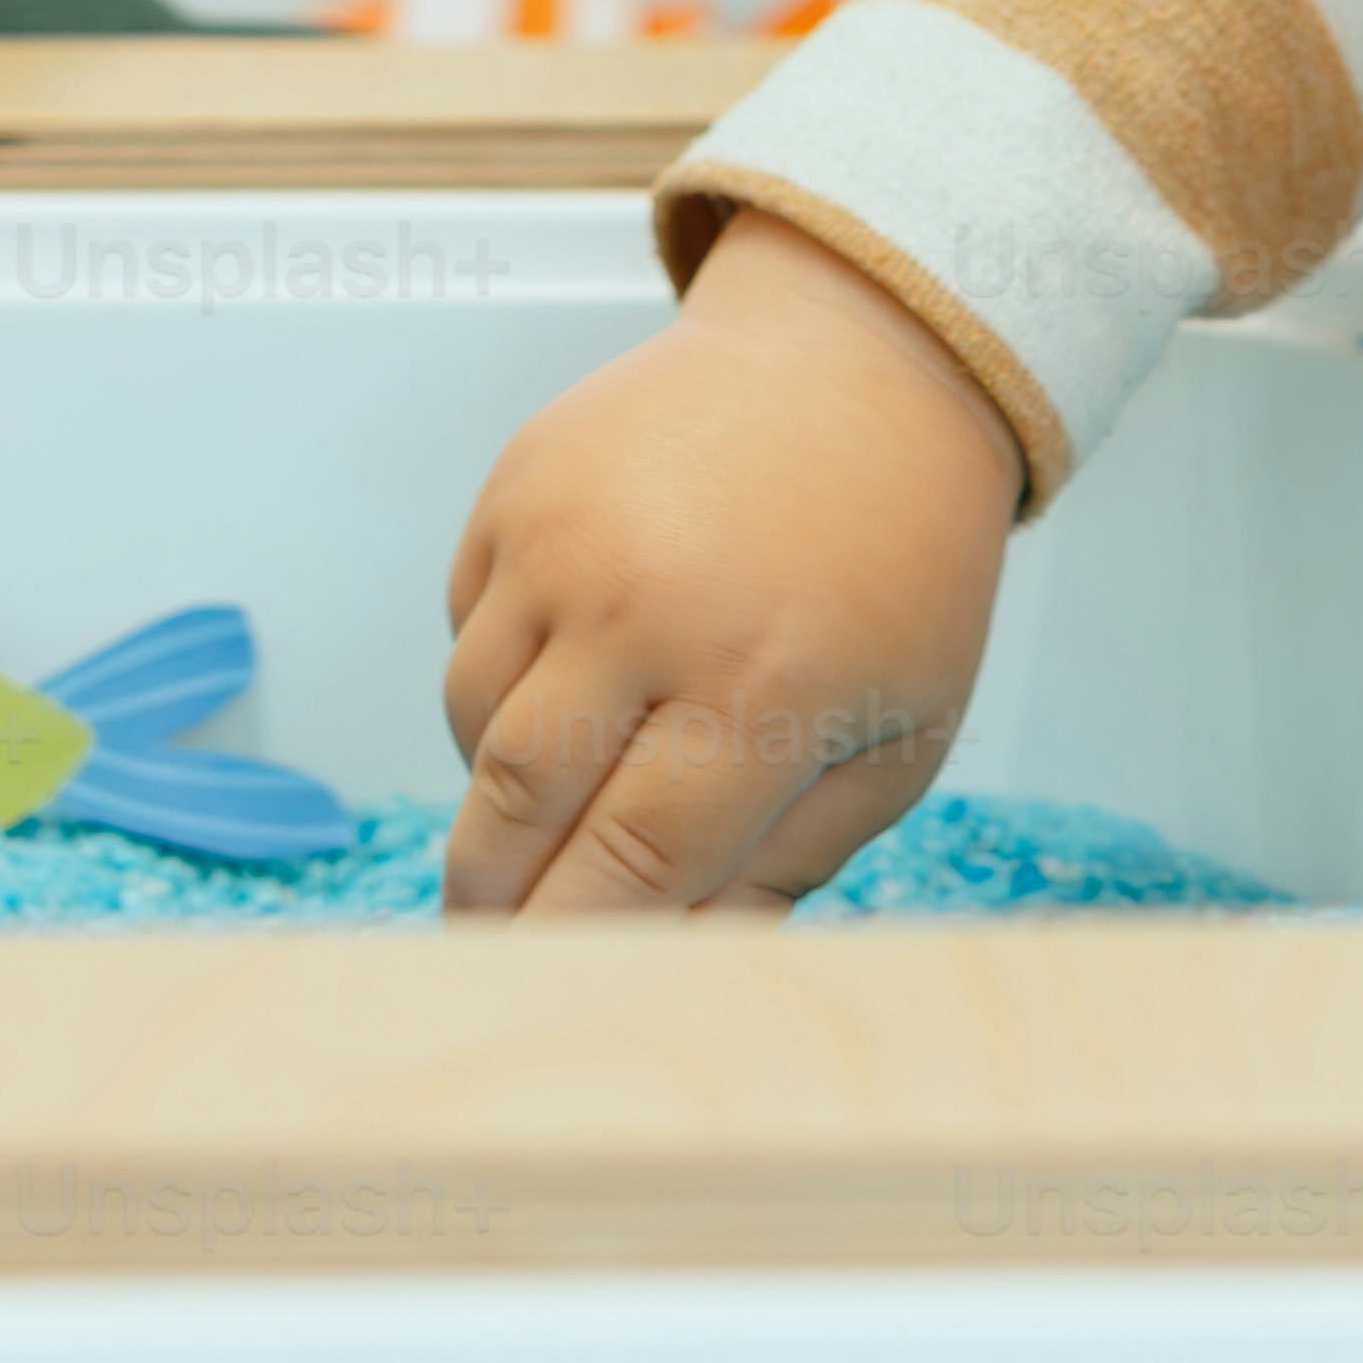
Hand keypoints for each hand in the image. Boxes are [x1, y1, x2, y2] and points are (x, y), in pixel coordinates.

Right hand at [441, 214, 1025, 911]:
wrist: (860, 365)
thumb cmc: (896, 566)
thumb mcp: (896, 738)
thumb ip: (785, 866)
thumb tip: (679, 965)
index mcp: (764, 683)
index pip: (630, 864)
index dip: (573, 946)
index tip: (545, 997)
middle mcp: (648, 604)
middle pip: (514, 801)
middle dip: (490, 894)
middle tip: (490, 938)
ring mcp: (567, 534)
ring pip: (471, 716)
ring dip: (501, 780)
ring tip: (577, 773)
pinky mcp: (517, 483)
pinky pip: (466, 624)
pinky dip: (502, 674)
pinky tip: (584, 656)